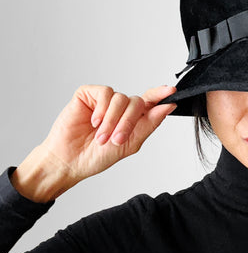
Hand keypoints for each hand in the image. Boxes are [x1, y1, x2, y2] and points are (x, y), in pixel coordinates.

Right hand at [12, 85, 176, 200]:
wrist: (70, 161)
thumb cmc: (97, 156)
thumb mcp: (130, 143)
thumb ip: (149, 124)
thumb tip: (168, 106)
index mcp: (133, 119)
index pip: (151, 101)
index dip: (161, 94)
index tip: (171, 91)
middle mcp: (121, 107)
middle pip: (138, 102)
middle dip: (129, 122)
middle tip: (117, 139)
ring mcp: (104, 100)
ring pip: (121, 98)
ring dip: (113, 120)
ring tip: (101, 137)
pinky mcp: (88, 95)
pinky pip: (104, 93)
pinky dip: (102, 109)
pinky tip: (94, 122)